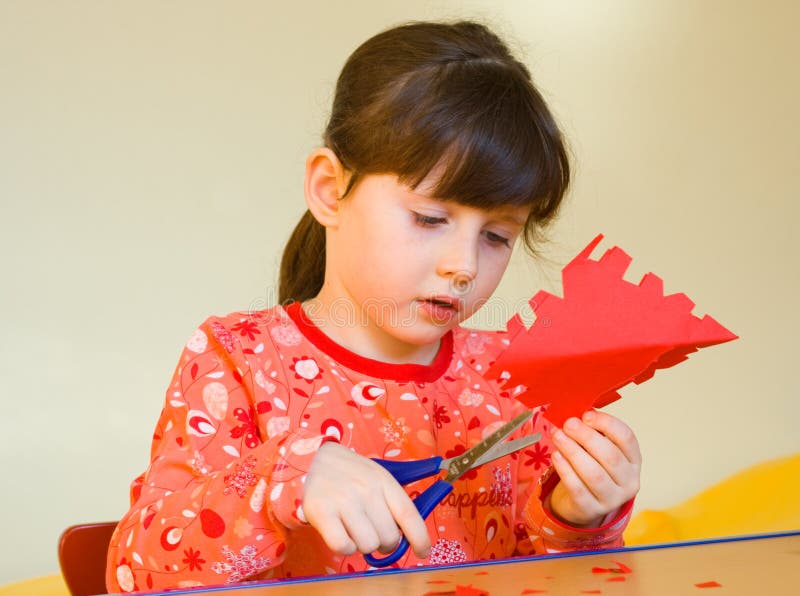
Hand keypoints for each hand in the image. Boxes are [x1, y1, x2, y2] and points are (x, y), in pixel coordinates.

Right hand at [303, 442, 430, 558]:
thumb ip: (395, 502)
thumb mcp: (378, 476)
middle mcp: (366, 490)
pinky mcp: (322, 512)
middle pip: (389, 537)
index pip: (409, 514)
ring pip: (368, 545)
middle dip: (385, 543)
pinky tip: (342, 534)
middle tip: (374, 533)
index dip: (420, 538)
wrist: (314, 457)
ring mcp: (344, 501)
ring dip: (363, 545)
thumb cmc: (352, 474)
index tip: (423, 552)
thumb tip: (412, 535)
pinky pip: (343, 547)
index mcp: (384, 481)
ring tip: (354, 530)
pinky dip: (345, 547)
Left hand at [548, 410, 640, 527]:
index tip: (586, 415)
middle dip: (587, 437)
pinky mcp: (591, 509)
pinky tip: (556, 456)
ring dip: (573, 451)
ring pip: (594, 474)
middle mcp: (629, 481)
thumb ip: (593, 431)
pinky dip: (565, 470)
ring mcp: (612, 499)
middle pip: (611, 456)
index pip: (627, 438)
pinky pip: (578, 489)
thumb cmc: (592, 466)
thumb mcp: (598, 448)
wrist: (583, 502)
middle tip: (568, 424)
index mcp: (634, 460)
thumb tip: (577, 414)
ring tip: (558, 436)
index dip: (607, 424)